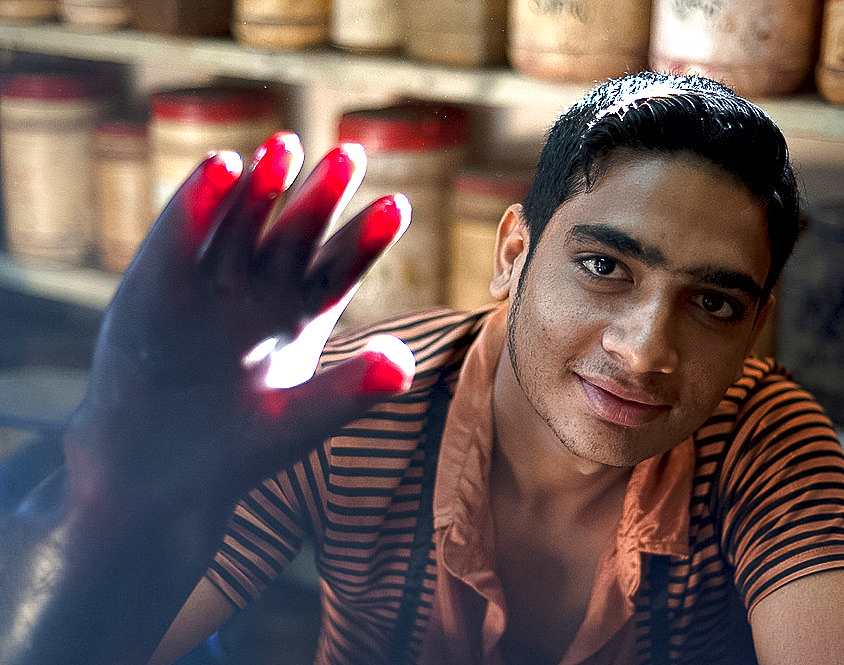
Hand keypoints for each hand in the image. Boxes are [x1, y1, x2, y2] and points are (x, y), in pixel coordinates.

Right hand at [63, 133, 414, 520]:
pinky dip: (197, 206)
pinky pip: (180, 242)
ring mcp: (208, 284)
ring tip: (285, 147)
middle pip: (297, 233)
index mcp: (302, 316)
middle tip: (350, 156)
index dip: (367, 238)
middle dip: (321, 196)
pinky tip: (220, 167)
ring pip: (241, 224)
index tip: (395, 207)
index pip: (340, 266)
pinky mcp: (154, 288)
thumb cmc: (234, 453)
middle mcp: (260, 289)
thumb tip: (404, 363)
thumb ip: (347, 393)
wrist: (152, 477)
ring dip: (262, 186)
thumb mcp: (297, 424)